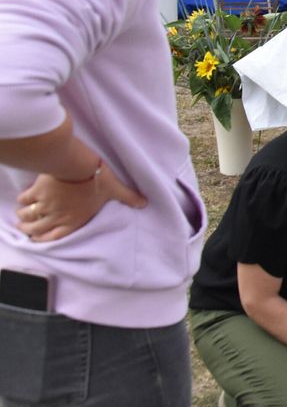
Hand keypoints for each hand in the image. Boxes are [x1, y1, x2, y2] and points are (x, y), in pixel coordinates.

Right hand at [16, 167, 146, 241]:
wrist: (77, 165)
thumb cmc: (98, 179)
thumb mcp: (115, 189)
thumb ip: (128, 198)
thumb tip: (145, 203)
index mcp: (73, 220)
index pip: (54, 237)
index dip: (43, 240)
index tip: (38, 238)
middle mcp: (56, 216)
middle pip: (35, 230)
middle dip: (29, 230)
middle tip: (26, 228)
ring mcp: (45, 205)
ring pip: (26, 217)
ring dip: (23, 217)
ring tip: (22, 216)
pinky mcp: (36, 191)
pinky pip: (24, 200)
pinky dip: (22, 200)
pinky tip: (23, 198)